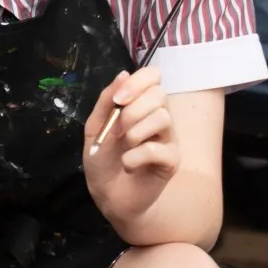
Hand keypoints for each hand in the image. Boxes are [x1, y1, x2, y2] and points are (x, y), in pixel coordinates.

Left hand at [82, 67, 175, 228]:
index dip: (137, 82)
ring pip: (162, 118)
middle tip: (117, 130)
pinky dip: (136, 157)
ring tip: (124, 148)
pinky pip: (158, 149)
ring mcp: (167, 138)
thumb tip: (123, 73)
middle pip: (159, 94)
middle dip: (132, 110)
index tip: (118, 100)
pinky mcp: (171, 161)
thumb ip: (107, 100)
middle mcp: (158, 116)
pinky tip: (128, 165)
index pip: (153, 76)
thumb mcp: (95, 126)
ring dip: (134, 133)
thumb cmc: (102, 158)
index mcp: (141, 104)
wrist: (107, 194)